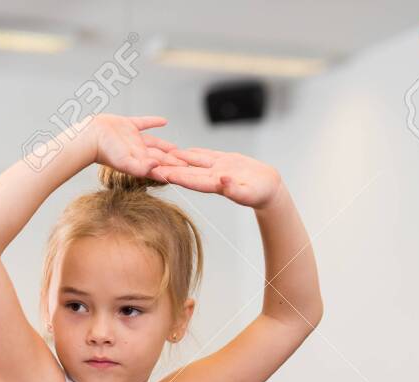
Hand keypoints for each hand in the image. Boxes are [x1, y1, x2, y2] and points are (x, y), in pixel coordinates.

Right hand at [89, 114, 180, 178]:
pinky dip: (154, 122)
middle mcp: (138, 151)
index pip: (160, 166)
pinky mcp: (128, 125)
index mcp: (139, 160)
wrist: (90, 138)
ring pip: (155, 143)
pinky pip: (144, 123)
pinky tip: (164, 121)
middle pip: (160, 156)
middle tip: (187, 162)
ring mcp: (133, 138)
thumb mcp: (124, 163)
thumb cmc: (104, 153)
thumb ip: (141, 168)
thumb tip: (157, 166)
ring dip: (165, 146)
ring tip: (176, 149)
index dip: (173, 168)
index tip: (186, 171)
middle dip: (173, 160)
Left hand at [149, 147, 282, 208]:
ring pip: (193, 162)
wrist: (269, 189)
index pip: (191, 180)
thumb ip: (235, 189)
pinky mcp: (224, 161)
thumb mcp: (249, 192)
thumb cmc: (261, 193)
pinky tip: (181, 151)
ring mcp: (217, 169)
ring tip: (160, 154)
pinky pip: (205, 156)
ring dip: (176, 159)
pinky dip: (193, 153)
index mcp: (215, 185)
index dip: (176, 176)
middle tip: (149, 164)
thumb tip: (223, 182)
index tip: (161, 173)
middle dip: (168, 168)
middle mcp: (212, 177)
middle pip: (186, 171)